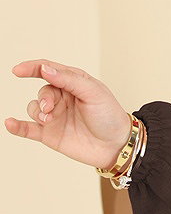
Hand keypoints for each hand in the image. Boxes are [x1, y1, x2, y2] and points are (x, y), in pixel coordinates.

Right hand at [5, 59, 133, 170]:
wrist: (117, 146)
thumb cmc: (109, 115)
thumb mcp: (93, 92)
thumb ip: (69, 79)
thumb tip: (45, 69)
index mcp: (73, 83)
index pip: (48, 70)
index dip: (32, 68)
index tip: (18, 70)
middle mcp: (62, 98)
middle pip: (43, 91)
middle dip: (44, 98)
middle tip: (50, 108)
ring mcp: (55, 116)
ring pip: (34, 108)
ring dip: (36, 111)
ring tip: (47, 119)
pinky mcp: (50, 134)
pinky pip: (28, 129)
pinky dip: (17, 126)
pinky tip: (10, 123)